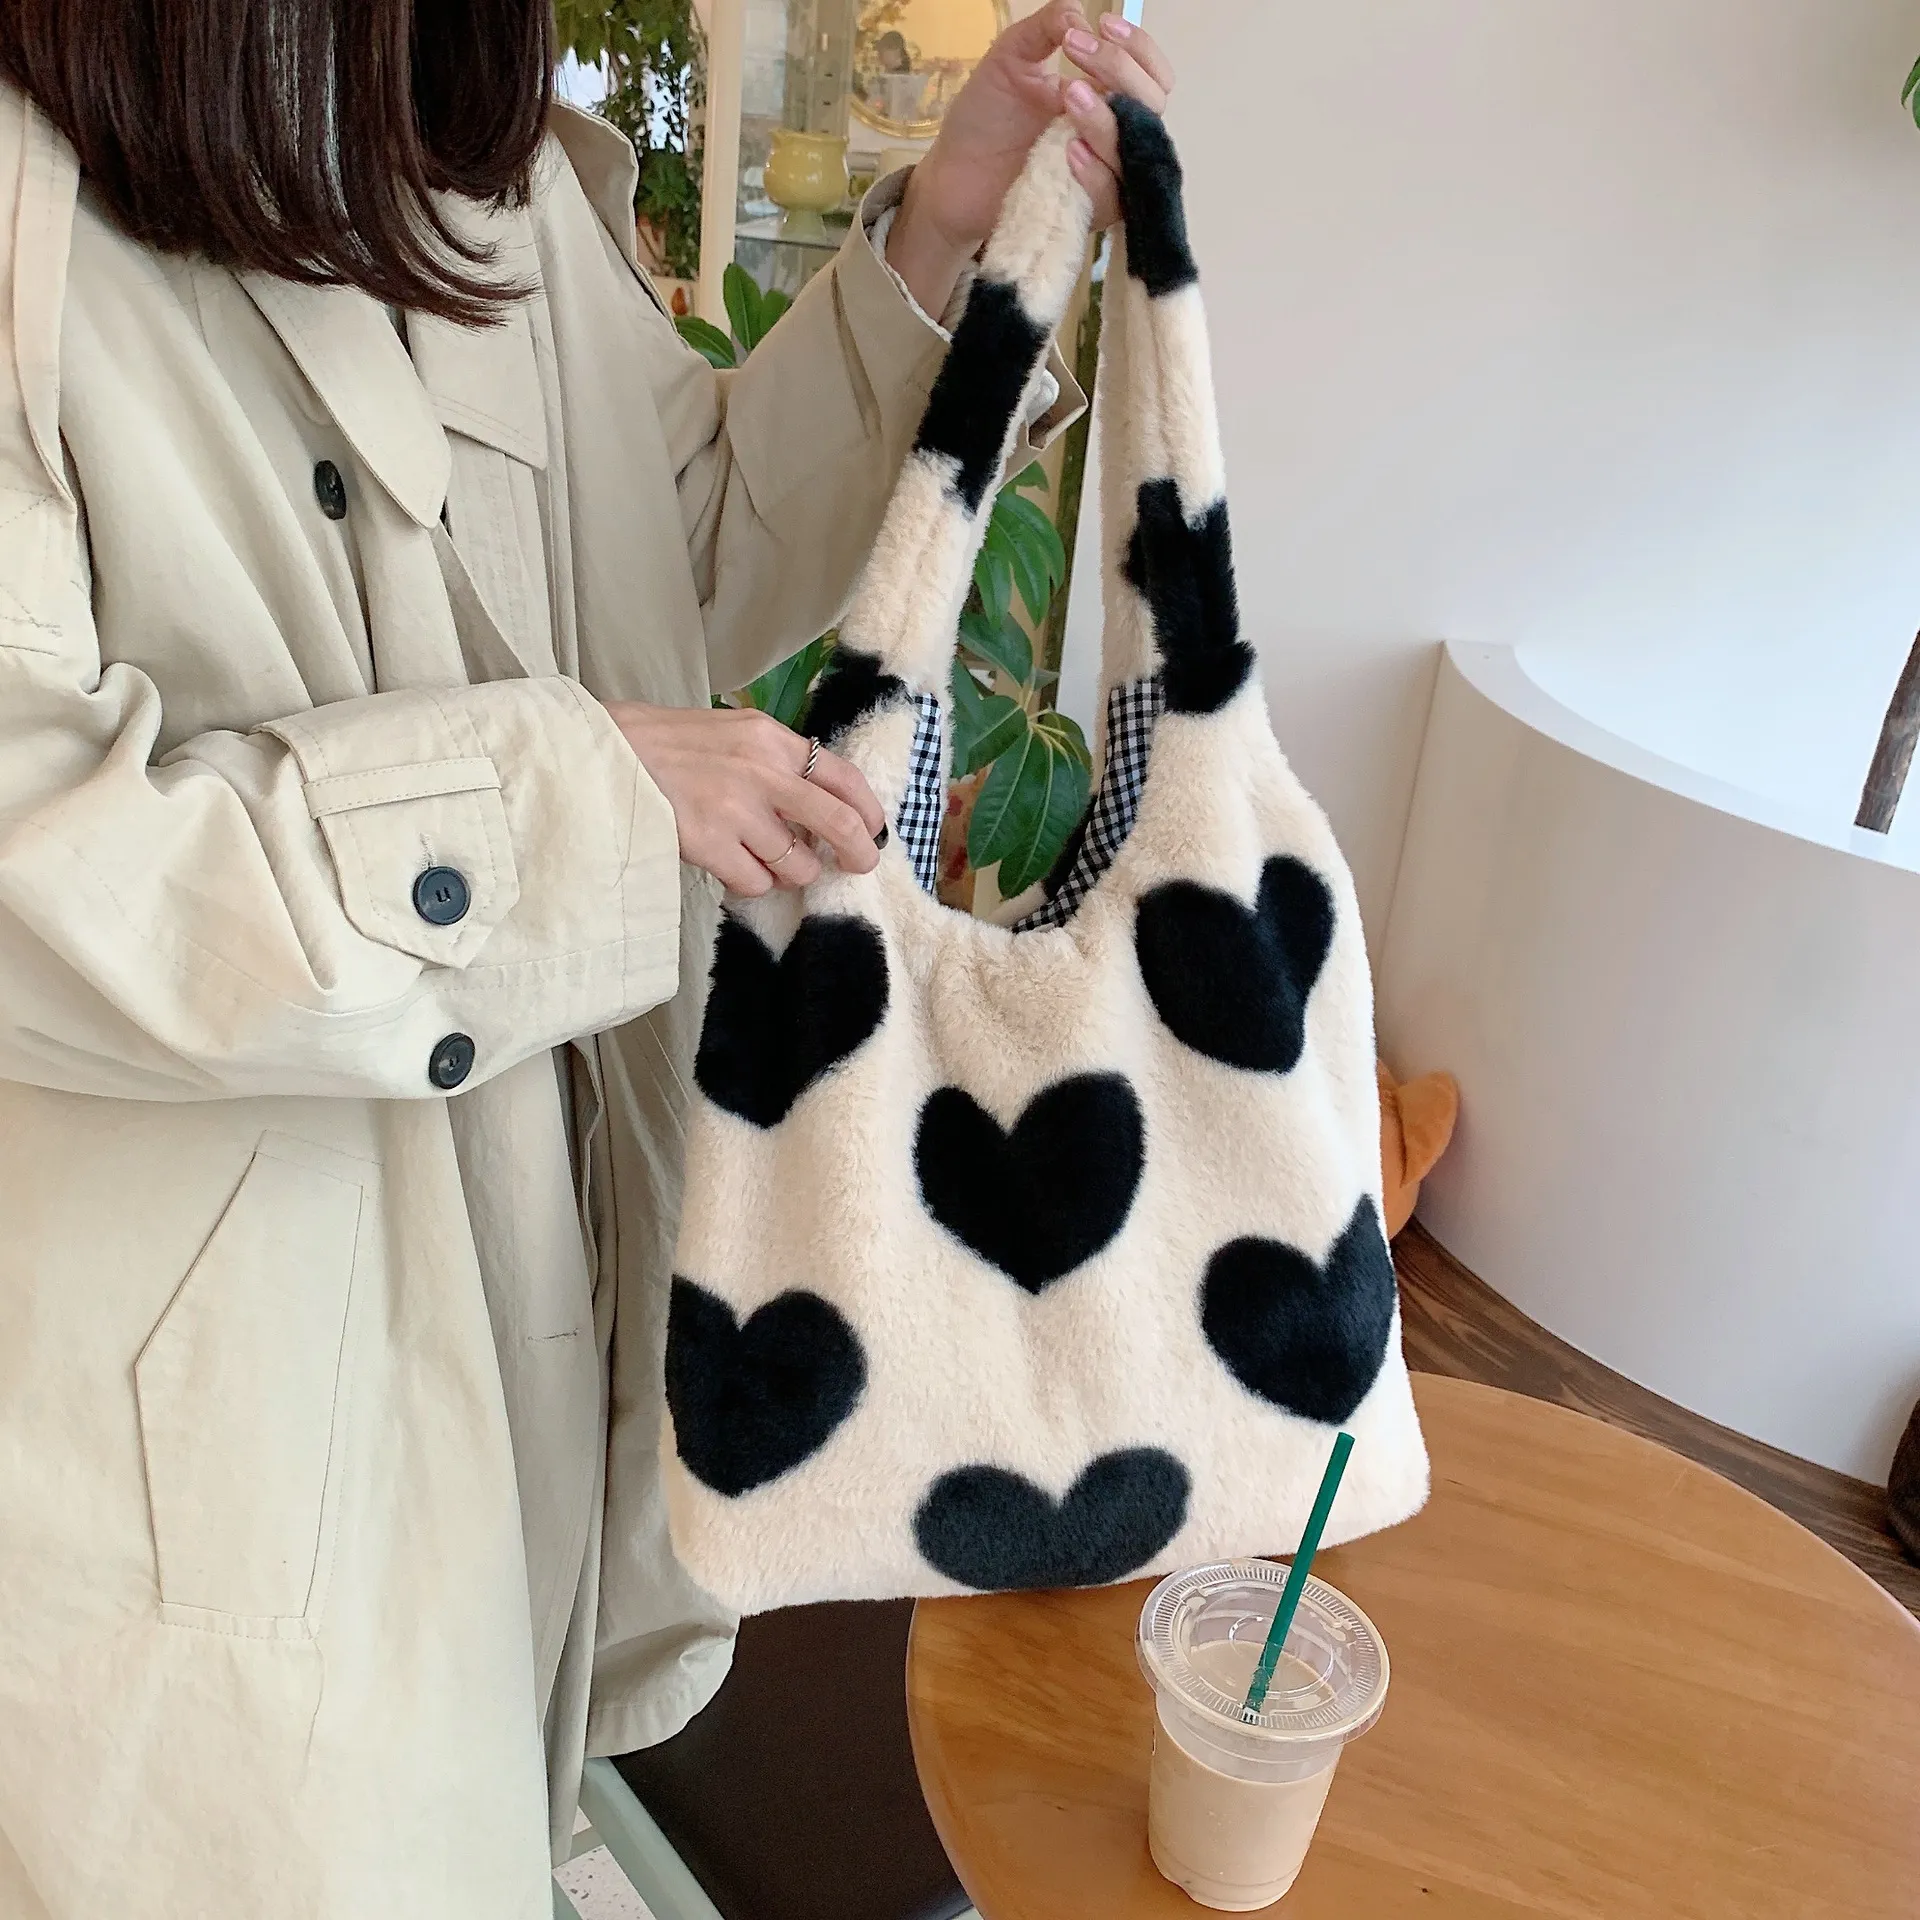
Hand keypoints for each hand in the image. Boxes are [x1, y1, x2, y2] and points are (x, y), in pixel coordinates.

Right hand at [605, 702, 886, 897]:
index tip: (874, 830)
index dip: (869, 810)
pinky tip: (733, 866)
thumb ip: (775, 762)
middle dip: (857, 852)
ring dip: (790, 871)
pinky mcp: (710, 844)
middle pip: (838, 824)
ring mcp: (737, 810)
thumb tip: (819, 806)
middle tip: (857, 865)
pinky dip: (752, 882)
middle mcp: (763, 772)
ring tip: (767, 859)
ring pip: (797, 864)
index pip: (844, 776)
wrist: (606, 754)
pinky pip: (757, 882)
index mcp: (772, 738)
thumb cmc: (668, 745)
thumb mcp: (732, 733)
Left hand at [885, 4, 1176, 314]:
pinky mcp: (1084, 212)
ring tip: (1069, 96)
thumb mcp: (1012, 56)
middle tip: (1076, 58)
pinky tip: (1070, 151)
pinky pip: (1111, 198)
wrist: (953, 172)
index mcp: (1105, 95)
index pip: (1150, 73)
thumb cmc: (985, 117)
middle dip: (1122, 74)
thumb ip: (1047, 27)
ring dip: (1107, 122)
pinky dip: (1096, 173)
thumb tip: (1081, 19)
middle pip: (1153, 107)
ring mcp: (1101, 175)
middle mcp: (1112, 135)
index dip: (1138, 48)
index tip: (1103, 26)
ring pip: (1136, 153)